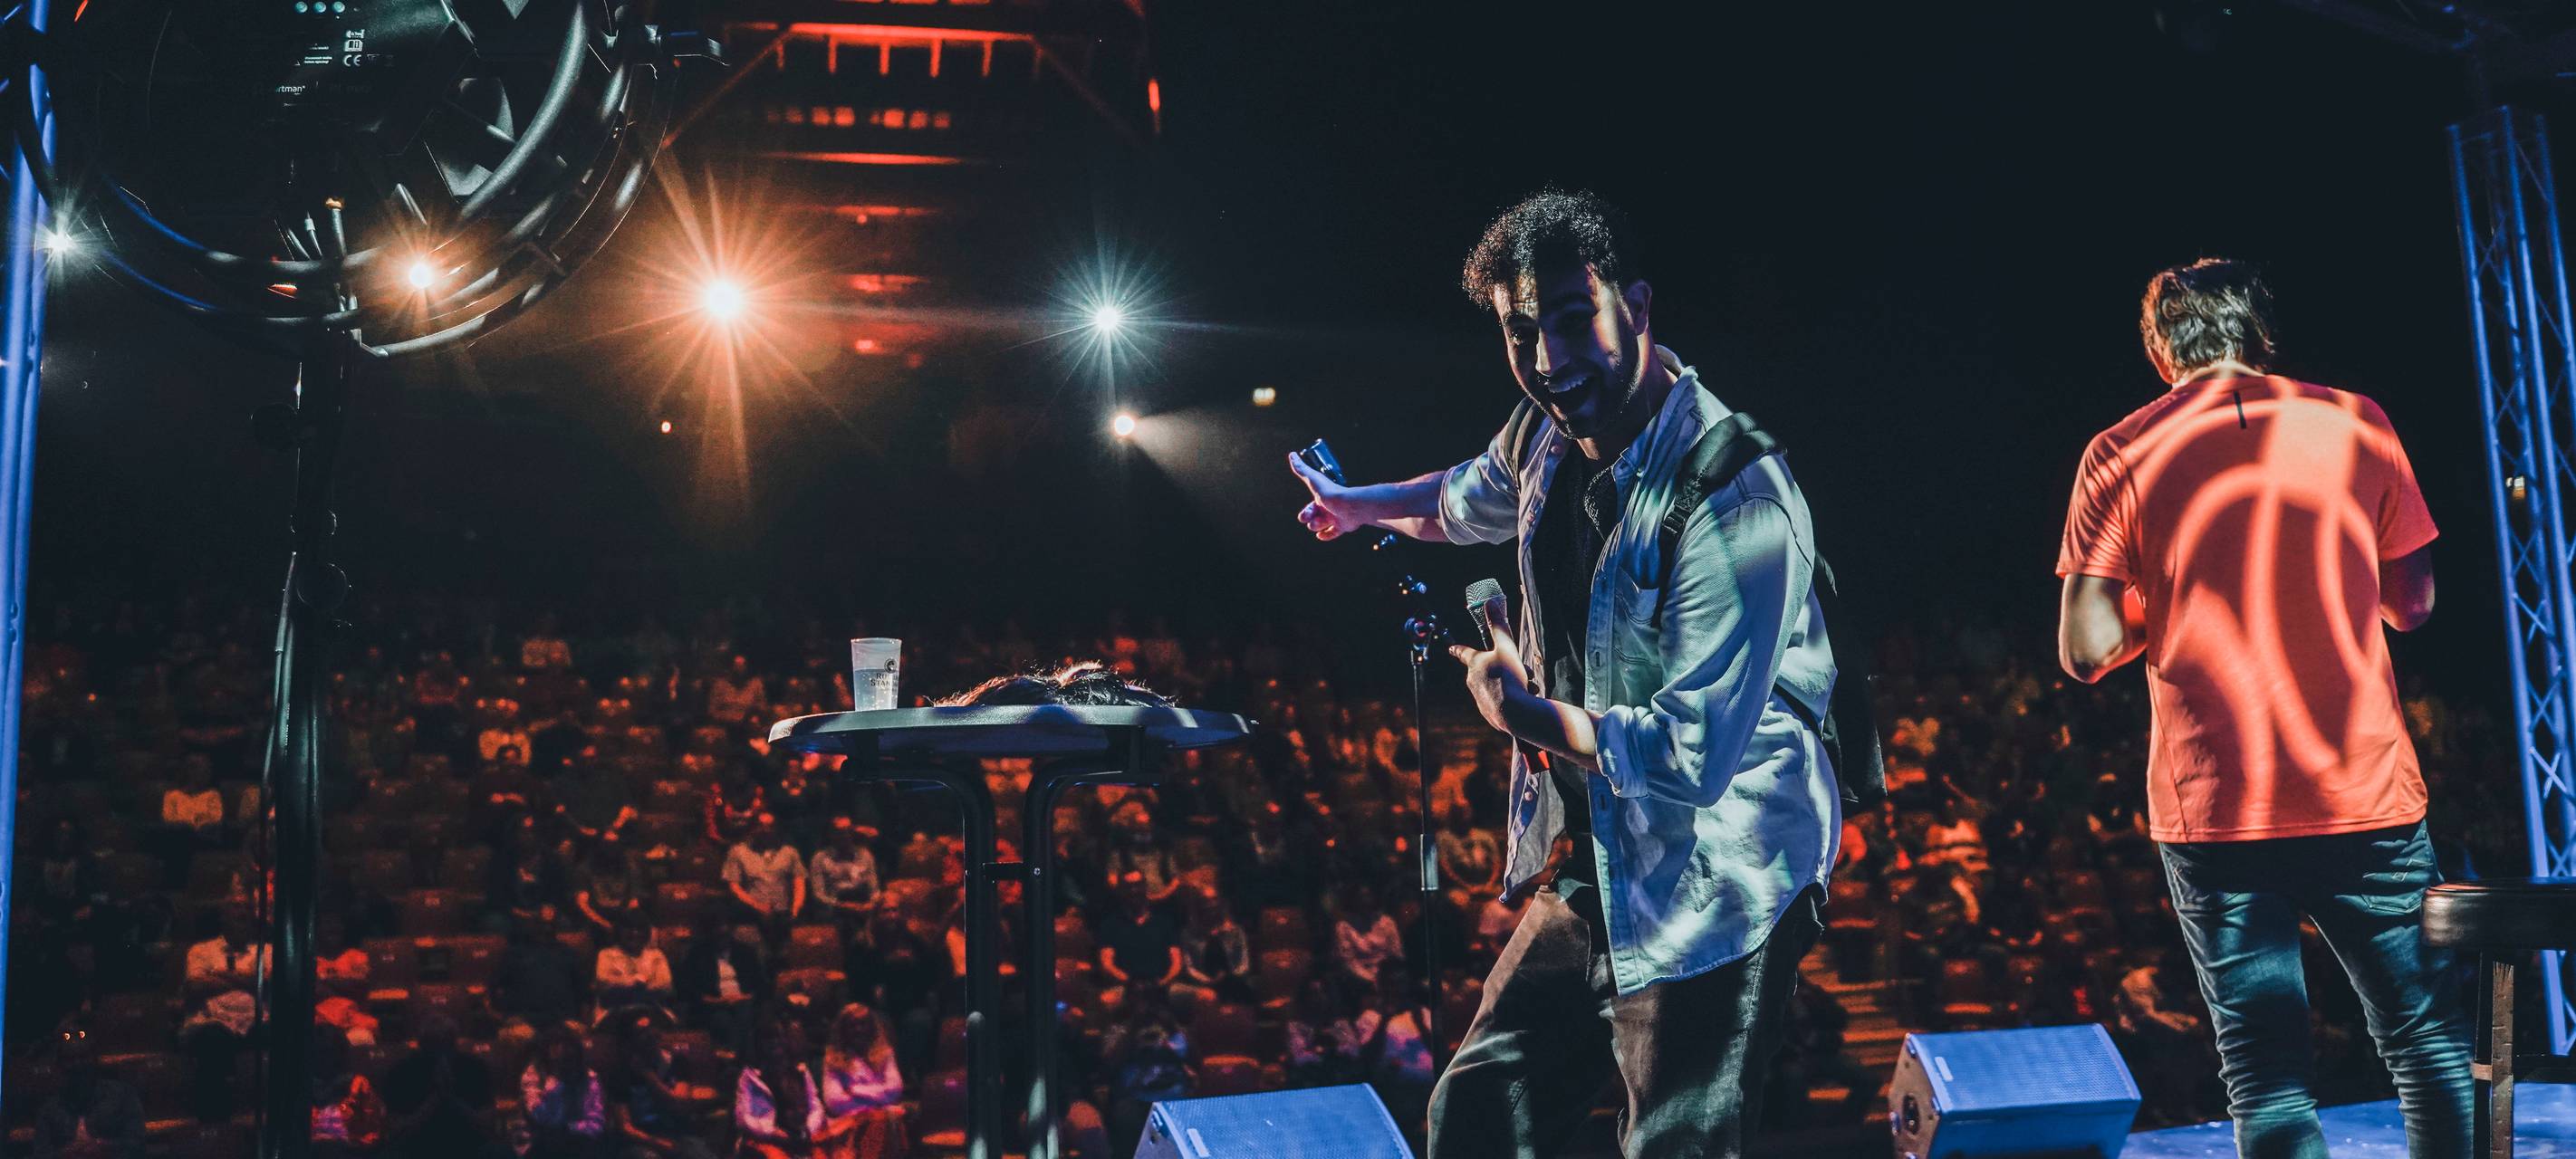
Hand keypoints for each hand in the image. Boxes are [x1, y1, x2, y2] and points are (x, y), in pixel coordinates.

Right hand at [1288, 453, 1365, 540]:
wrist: (1349, 506)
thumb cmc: (1331, 492)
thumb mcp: (1313, 480)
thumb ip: (1301, 469)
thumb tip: (1291, 454)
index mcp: (1321, 499)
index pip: (1309, 509)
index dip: (1306, 513)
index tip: (1306, 515)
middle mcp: (1328, 508)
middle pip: (1313, 519)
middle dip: (1310, 520)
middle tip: (1313, 519)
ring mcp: (1335, 518)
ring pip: (1320, 527)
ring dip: (1318, 526)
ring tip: (1324, 522)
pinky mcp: (1342, 527)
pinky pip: (1331, 534)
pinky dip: (1325, 535)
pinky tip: (1321, 535)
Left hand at [1447, 615, 1529, 736]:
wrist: (1514, 713)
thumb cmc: (1509, 677)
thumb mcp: (1507, 646)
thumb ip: (1499, 625)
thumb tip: (1490, 602)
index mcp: (1475, 664)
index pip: (1464, 653)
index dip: (1459, 649)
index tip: (1451, 648)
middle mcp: (1474, 681)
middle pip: (1491, 670)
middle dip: (1508, 669)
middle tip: (1523, 673)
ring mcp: (1480, 698)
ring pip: (1499, 686)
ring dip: (1515, 684)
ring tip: (1527, 688)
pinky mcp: (1489, 713)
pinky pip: (1502, 702)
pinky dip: (1513, 699)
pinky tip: (1523, 701)